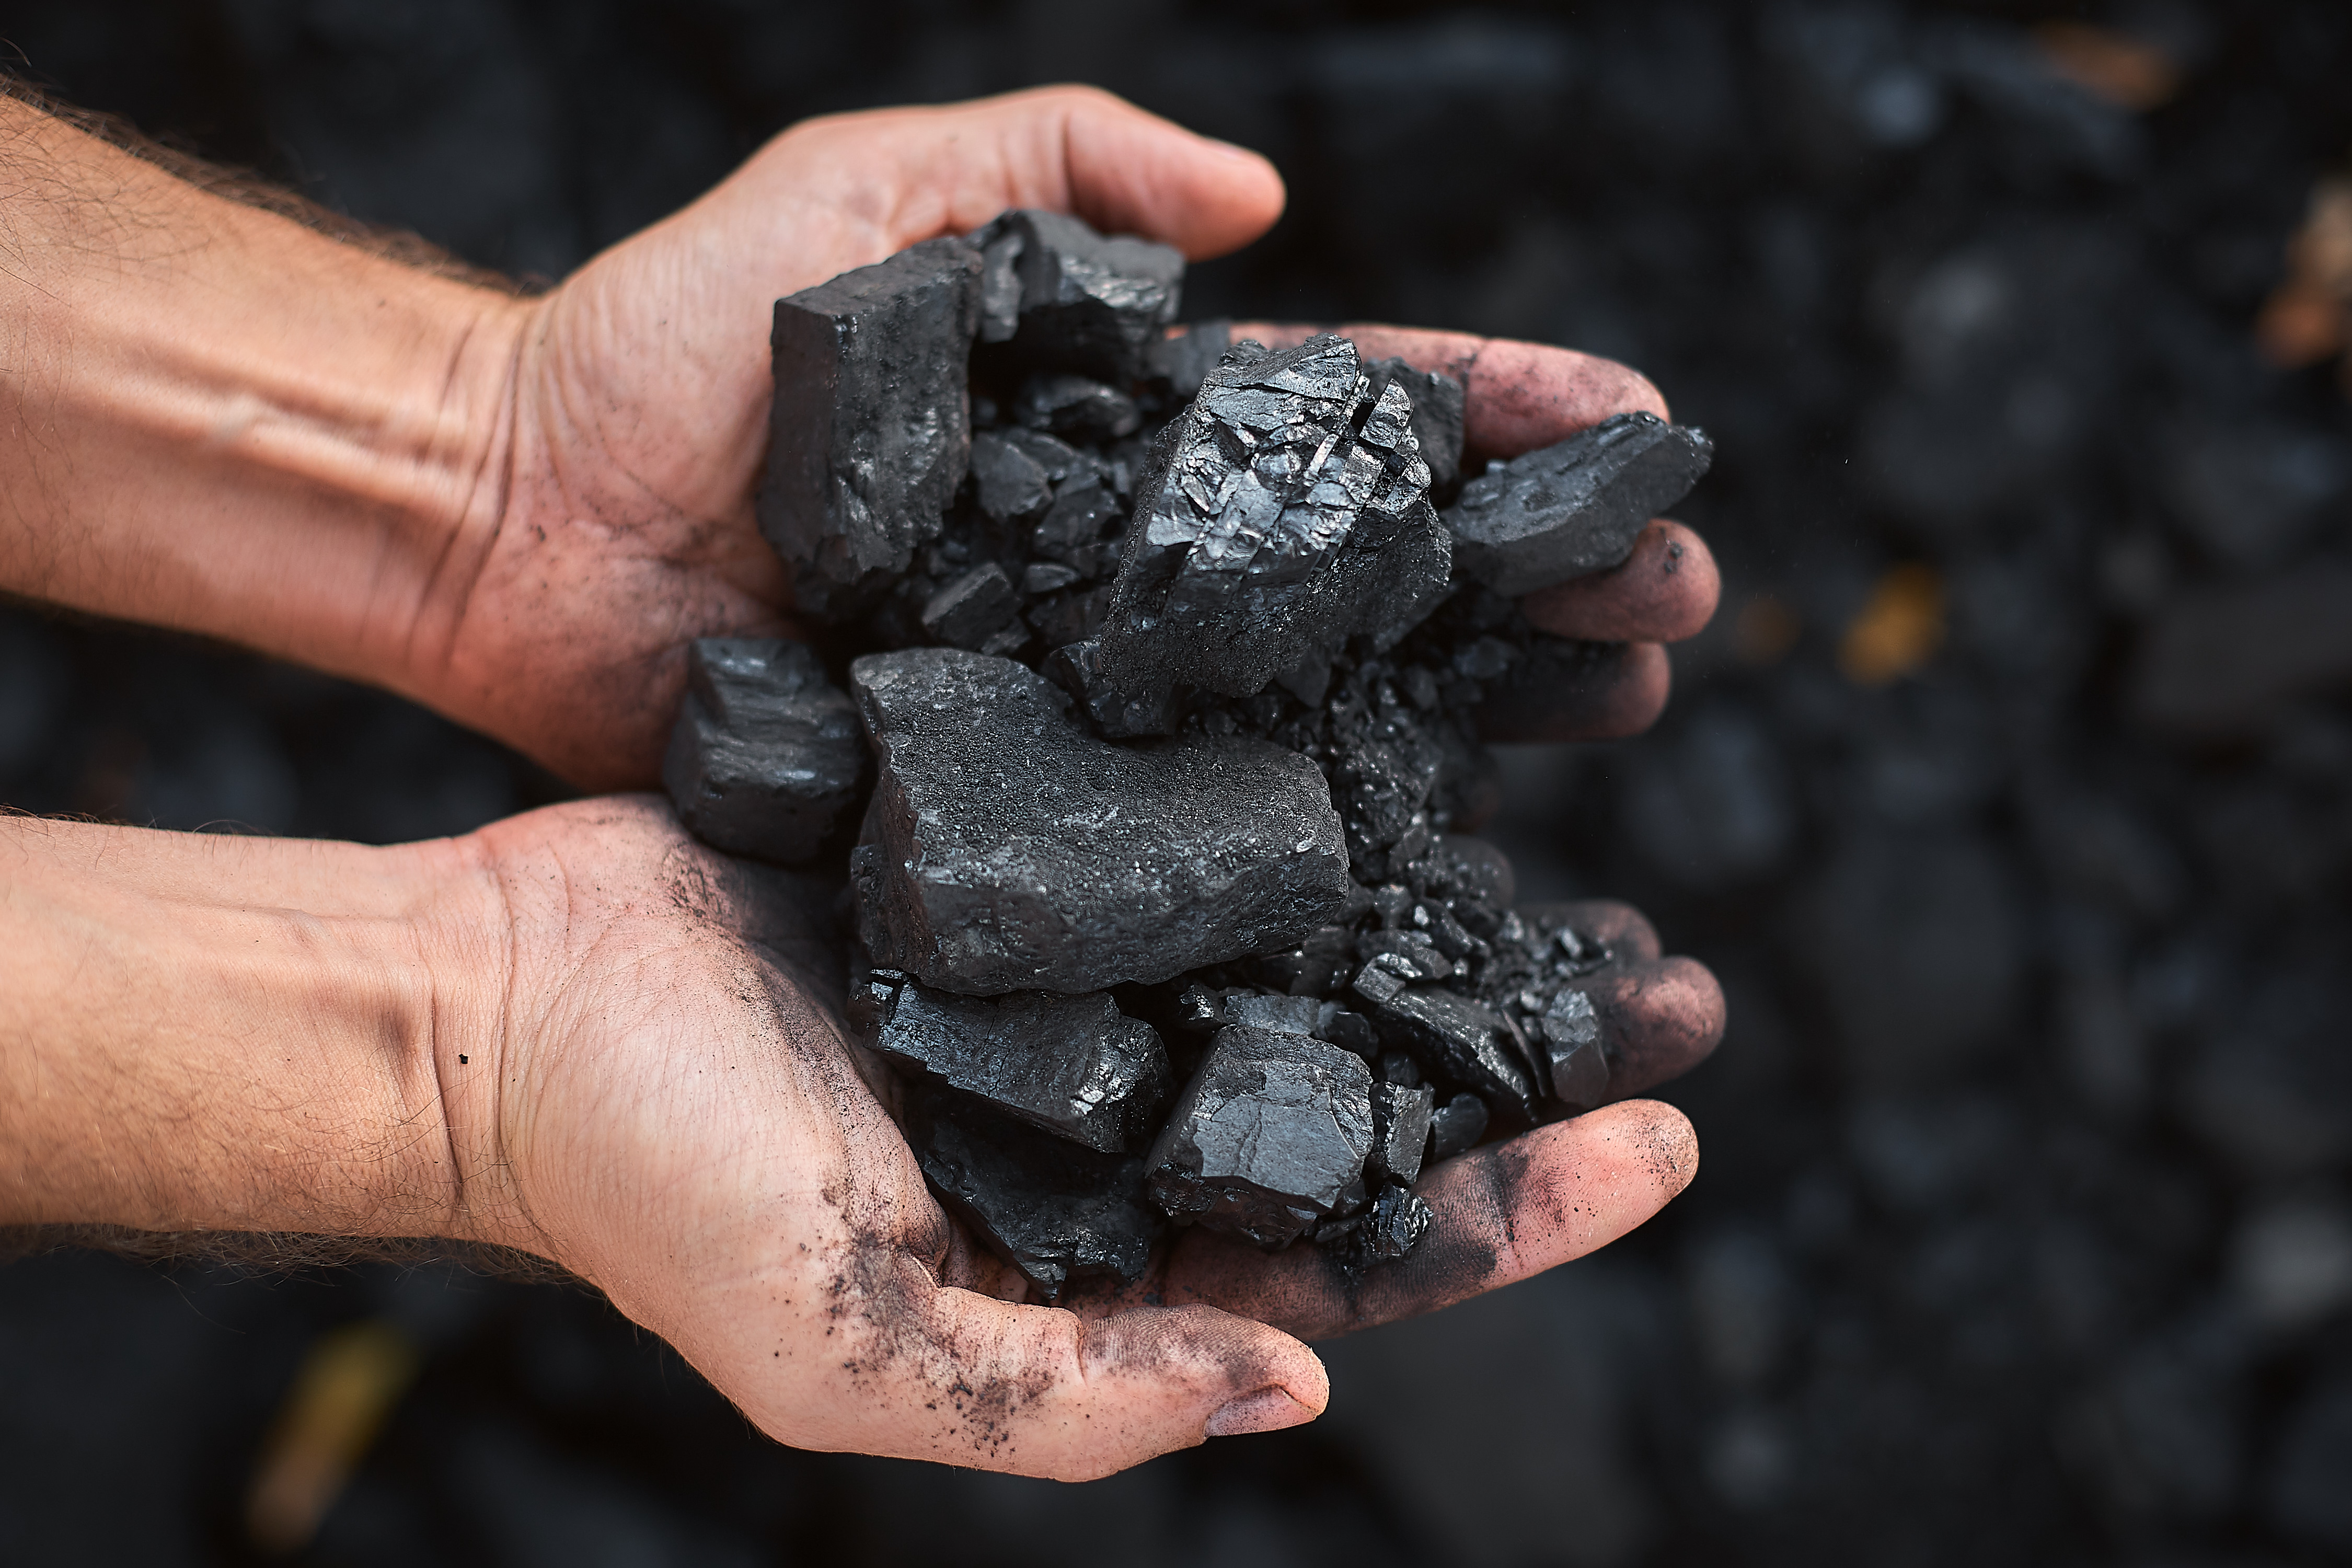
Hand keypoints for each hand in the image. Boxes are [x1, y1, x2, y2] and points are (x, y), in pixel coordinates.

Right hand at [440, 800, 1711, 1476]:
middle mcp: (1119, 1092)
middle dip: (1528, 1043)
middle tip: (1677, 983)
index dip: (1519, 1205)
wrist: (499, 996)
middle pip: (1369, 1077)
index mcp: (1104, 1230)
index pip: (1356, 1241)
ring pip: (1311, 925)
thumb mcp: (849, 1343)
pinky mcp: (1019, 832)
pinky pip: (1193, 802)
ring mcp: (1077, 958)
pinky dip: (1301, 762)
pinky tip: (1398, 707)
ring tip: (1587, 836)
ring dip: (1448, 889)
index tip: (1658, 1144)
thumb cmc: (655, 1184)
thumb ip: (1071, 1388)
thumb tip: (1295, 1378)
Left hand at [442, 90, 1716, 786]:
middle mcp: (1120, 575)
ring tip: (1619, 719)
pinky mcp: (1006, 803)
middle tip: (1678, 606)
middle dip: (1537, 577)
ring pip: (1315, 708)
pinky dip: (1311, 849)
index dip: (1491, 424)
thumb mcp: (863, 195)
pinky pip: (1179, 833)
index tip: (1628, 434)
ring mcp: (1074, 696)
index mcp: (1112, 432)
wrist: (514, 532)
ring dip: (1480, 712)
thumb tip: (1265, 199)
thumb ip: (1051, 163)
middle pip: (1373, 573)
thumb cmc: (664, 350)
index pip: (1340, 420)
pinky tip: (1439, 866)